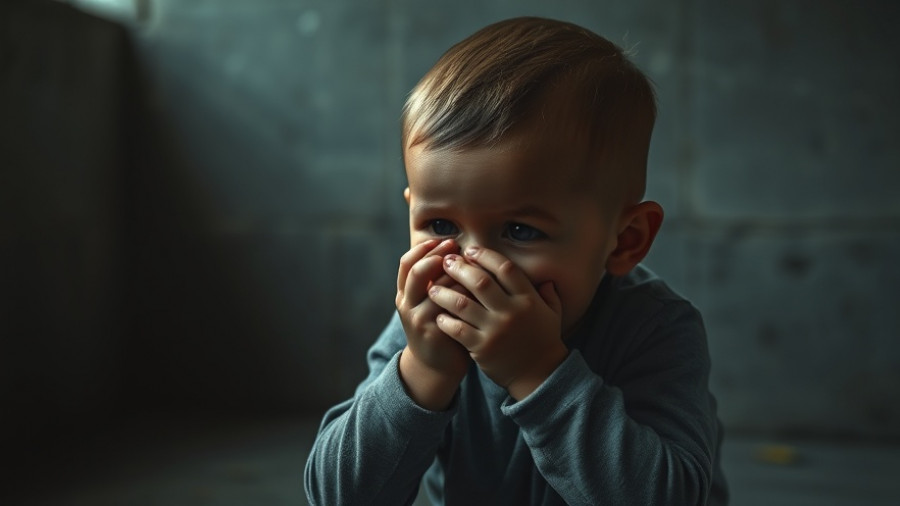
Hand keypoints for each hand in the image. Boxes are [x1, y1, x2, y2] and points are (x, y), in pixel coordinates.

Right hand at [395, 239, 470, 408]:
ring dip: (455, 273)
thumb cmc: (439, 327)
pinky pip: (452, 306)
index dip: (424, 248)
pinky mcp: (434, 331)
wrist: (436, 366)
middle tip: (456, 246)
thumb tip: (453, 248)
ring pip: (437, 287)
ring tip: (471, 263)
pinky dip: (465, 293)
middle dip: (438, 254)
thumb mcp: (428, 302)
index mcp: (404, 293)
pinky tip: (478, 288)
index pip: (407, 262)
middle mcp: (407, 304)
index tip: (444, 240)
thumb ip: (435, 280)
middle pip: (417, 271)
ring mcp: (418, 318)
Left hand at [428, 246, 568, 399]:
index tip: (470, 250)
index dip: (485, 256)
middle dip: (460, 268)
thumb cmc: (543, 341)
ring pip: (462, 304)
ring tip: (433, 287)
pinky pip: (457, 328)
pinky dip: (445, 319)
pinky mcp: (481, 348)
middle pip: (480, 282)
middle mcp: (511, 312)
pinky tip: (439, 314)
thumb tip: (546, 277)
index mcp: (528, 299)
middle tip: (446, 262)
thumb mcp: (552, 314)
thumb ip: (548, 294)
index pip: (505, 268)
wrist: (538, 375)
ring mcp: (495, 331)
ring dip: (444, 292)